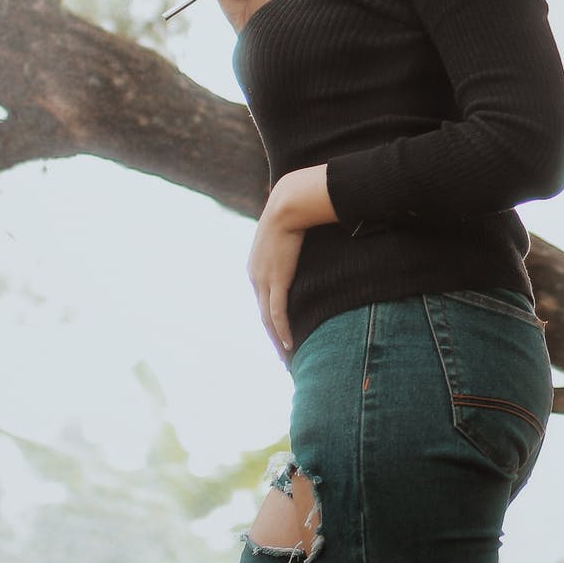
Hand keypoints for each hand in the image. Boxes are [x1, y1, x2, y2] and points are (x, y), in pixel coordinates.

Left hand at [246, 164, 337, 362]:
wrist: (290, 202)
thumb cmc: (294, 212)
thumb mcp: (289, 233)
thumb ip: (294, 245)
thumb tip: (308, 245)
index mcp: (256, 267)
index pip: (263, 302)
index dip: (271, 322)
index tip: (279, 337)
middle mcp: (255, 276)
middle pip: (263, 316)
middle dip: (273, 338)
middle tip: (283, 359)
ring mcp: (263, 279)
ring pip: (268, 319)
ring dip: (277, 341)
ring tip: (286, 360)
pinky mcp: (276, 280)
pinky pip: (277, 313)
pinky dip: (282, 330)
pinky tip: (289, 345)